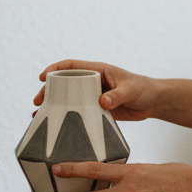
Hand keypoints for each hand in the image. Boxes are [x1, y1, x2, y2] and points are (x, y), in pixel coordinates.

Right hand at [34, 59, 155, 121]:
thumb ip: (117, 95)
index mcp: (98, 70)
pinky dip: (66, 117)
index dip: (55, 69)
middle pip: (65, 83)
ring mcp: (93, 96)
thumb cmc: (143, 89)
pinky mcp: (97, 109)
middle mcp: (92, 82)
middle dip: (48, 90)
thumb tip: (102, 101)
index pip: (71, 66)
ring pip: (68, 98)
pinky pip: (78, 111)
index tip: (42, 77)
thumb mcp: (130, 90)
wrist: (154, 101)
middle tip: (37, 101)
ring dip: (53, 105)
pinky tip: (55, 126)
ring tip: (38, 114)